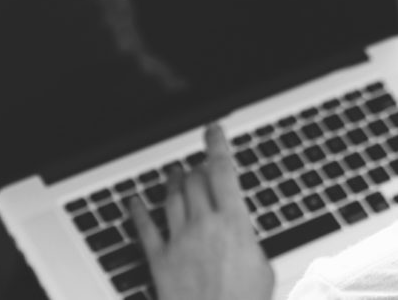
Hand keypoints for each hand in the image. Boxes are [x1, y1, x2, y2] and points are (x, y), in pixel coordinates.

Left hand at [130, 123, 274, 299]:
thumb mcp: (263, 268)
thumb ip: (249, 242)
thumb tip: (242, 236)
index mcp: (234, 224)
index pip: (223, 172)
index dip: (217, 145)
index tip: (213, 130)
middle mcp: (204, 226)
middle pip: (195, 181)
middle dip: (197, 169)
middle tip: (199, 165)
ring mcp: (180, 242)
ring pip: (171, 198)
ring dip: (172, 182)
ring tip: (173, 174)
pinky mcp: (160, 261)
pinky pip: (145, 230)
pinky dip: (138, 212)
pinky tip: (134, 202)